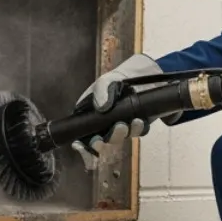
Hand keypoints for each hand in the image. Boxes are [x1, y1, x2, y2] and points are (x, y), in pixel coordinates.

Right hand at [71, 52, 176, 169]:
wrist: (140, 75)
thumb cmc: (116, 80)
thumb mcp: (105, 81)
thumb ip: (101, 91)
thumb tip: (102, 107)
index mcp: (90, 116)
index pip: (82, 134)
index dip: (81, 144)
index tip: (82, 145)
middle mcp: (104, 125)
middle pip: (101, 141)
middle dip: (103, 141)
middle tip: (106, 136)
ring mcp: (121, 126)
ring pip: (119, 138)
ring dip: (121, 134)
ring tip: (126, 123)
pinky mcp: (137, 125)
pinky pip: (137, 132)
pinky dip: (138, 129)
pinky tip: (140, 121)